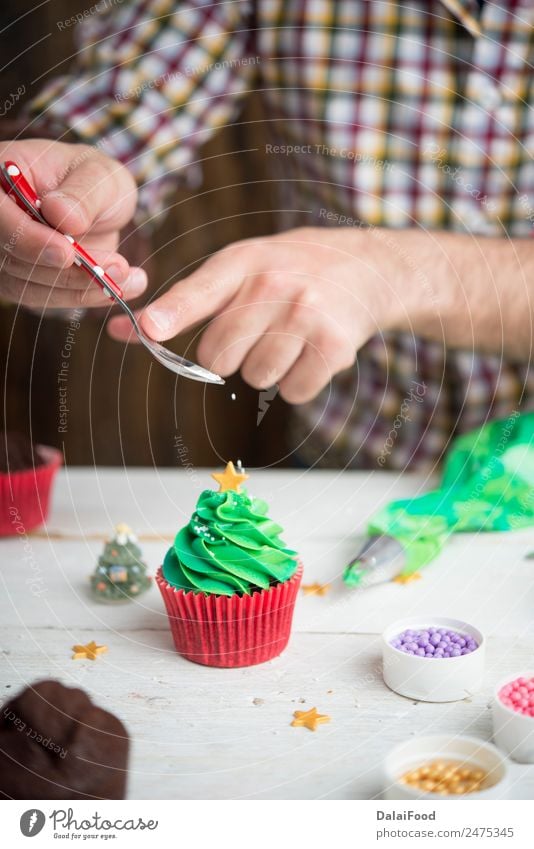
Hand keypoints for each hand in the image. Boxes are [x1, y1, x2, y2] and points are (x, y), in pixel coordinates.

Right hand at [0, 139, 146, 308]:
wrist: (99, 204)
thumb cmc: (95, 181)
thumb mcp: (100, 175)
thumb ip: (82, 193)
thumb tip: (60, 214)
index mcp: (3, 178)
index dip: (28, 238)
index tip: (66, 252)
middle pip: (12, 256)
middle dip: (65, 271)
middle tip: (118, 267)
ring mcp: (5, 252)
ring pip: (28, 285)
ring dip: (80, 288)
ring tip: (129, 278)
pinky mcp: (21, 280)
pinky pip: (45, 297)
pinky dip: (82, 297)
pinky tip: (118, 290)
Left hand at [108, 227, 401, 402]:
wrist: (367, 268)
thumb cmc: (291, 271)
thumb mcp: (244, 267)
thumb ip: (188, 301)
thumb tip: (127, 332)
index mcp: (244, 261)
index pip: (200, 290)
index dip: (171, 312)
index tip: (148, 327)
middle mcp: (274, 285)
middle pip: (220, 355)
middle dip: (233, 353)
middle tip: (261, 328)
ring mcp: (306, 315)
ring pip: (256, 377)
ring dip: (269, 367)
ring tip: (290, 335)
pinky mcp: (332, 346)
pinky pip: (292, 392)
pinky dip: (299, 381)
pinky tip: (312, 350)